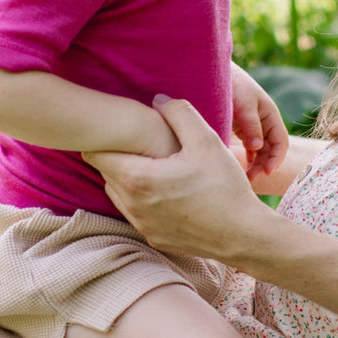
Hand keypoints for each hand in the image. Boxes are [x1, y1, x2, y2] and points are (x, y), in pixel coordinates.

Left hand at [84, 96, 269, 260]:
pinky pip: (134, 211)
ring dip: (127, 177)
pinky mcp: (152, 237)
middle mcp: (131, 205)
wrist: (243, 235)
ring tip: (151, 164)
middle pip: (104, 173)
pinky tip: (164, 188)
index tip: (119, 130)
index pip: (95, 154)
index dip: (103, 138)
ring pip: (117, 193)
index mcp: (138, 179)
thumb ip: (179, 113)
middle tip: (137, 143)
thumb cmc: (225, 187)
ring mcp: (140, 224)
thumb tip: (158, 99)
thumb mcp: (206, 141)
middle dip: (117, 156)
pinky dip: (140, 197)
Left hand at [230, 63, 289, 179]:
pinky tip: (241, 167)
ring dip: (255, 164)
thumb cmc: (233, 85)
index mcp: (270, 116)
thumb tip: (257, 147)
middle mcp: (264, 123)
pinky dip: (247, 158)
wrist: (215, 74)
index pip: (280, 142)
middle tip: (251, 178)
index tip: (267, 171)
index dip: (277, 158)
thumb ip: (251, 124)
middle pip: (270, 150)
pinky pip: (249, 148)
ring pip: (260, 151)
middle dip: (264, 165)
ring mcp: (253, 127)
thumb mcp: (244, 103)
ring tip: (245, 177)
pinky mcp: (241, 130)